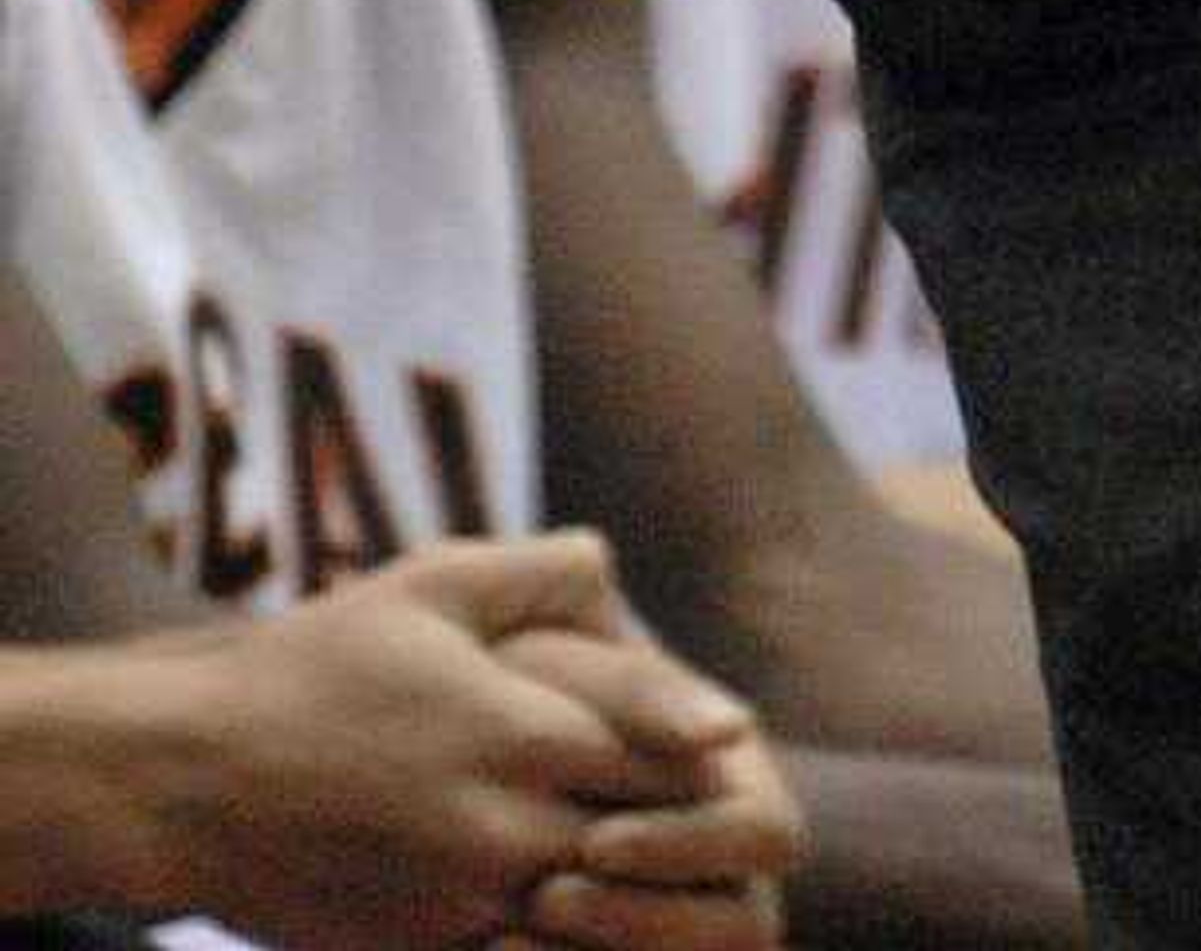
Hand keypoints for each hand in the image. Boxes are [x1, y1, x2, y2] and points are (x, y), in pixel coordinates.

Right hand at [116, 530, 790, 950]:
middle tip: (723, 811)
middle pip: (641, 841)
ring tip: (662, 870)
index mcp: (519, 734)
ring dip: (625, 892)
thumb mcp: (435, 583)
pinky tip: (573, 912)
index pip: (661, 754)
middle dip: (680, 826)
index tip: (731, 740)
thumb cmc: (318, 661)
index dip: (701, 748)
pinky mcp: (417, 950)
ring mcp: (457, 905)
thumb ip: (544, 571)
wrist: (185, 776)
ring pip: (588, 915)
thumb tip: (618, 578)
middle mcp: (501, 829)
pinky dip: (554, 938)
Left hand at [493, 617, 802, 950]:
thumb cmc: (545, 703)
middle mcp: (734, 886)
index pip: (768, 837)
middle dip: (643, 919)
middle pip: (744, 931)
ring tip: (503, 940)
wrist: (476, 763)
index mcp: (748, 802)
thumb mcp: (585, 685)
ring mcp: (686, 940)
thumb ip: (653, 696)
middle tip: (546, 897)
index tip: (593, 841)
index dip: (688, 846)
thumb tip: (735, 729)